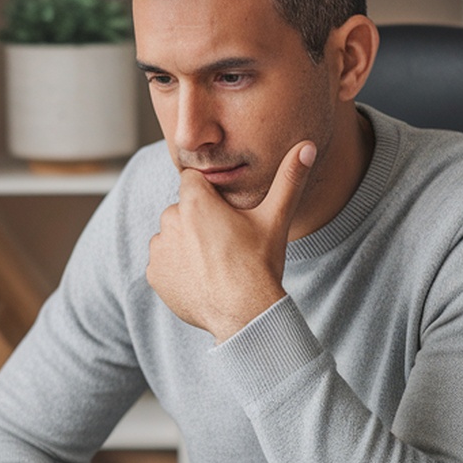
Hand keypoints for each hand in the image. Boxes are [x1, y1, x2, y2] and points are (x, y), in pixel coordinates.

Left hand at [146, 140, 315, 341]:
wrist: (244, 315)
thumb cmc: (259, 265)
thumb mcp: (275, 219)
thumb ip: (288, 180)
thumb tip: (307, 146)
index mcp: (195, 201)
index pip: (194, 181)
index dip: (211, 195)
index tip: (226, 214)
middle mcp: (170, 220)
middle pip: (183, 209)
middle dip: (199, 220)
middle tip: (226, 243)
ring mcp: (160, 249)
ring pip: (172, 235)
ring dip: (186, 244)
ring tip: (215, 262)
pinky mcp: (154, 275)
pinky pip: (163, 262)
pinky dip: (177, 268)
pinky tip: (201, 278)